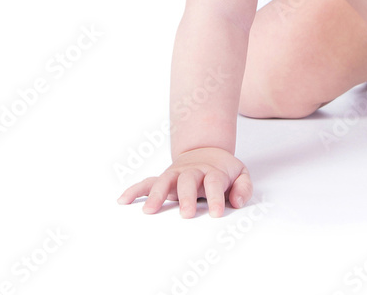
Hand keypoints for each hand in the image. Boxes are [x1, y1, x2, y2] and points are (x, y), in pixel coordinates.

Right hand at [117, 146, 252, 217]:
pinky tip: (123, 200)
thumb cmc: (223, 170)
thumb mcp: (240, 174)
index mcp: (212, 171)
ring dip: (157, 194)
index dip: (216, 197)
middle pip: (188, 180)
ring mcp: (176, 174)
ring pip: (165, 180)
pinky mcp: (164, 179)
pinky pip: (147, 182)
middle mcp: (192, 171)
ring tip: (149, 211)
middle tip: (187, 214)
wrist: (207, 151)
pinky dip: (135, 190)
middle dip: (186, 197)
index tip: (218, 213)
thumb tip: (237, 202)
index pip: (214, 182)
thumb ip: (243, 187)